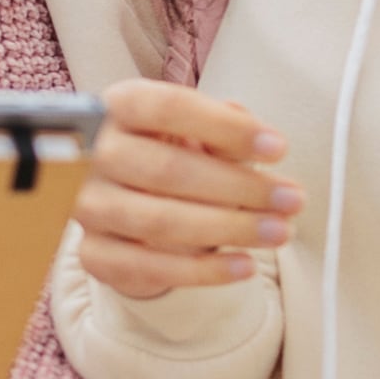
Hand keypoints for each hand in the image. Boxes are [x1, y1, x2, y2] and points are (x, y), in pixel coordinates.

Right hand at [73, 79, 301, 300]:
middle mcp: (93, 155)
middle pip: (167, 169)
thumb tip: (260, 140)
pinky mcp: (95, 254)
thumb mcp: (195, 133)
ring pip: (160, 221)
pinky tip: (244, 265)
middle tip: (292, 199)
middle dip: (240, 187)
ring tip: (279, 232)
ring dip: (229, 229)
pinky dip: (203, 271)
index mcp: (117, 107)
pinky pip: (149, 267)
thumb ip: (223, 132)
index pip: (168, 108)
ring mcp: (87, 206)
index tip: (278, 148)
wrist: (124, 200)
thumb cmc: (167, 155)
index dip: (226, 128)